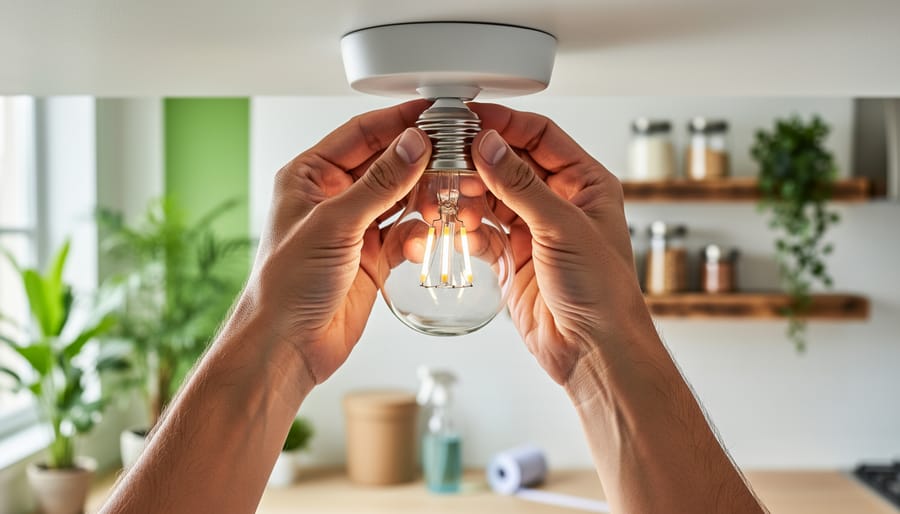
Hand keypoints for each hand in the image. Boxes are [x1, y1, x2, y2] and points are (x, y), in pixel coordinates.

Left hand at [248, 100, 430, 383]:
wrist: (287, 346)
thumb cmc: (285, 285)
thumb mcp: (334, 224)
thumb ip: (379, 183)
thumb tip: (413, 144)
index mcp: (310, 176)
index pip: (362, 133)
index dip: (399, 121)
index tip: (435, 114)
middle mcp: (333, 197)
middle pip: (387, 164)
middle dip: (421, 162)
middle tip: (456, 156)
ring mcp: (355, 227)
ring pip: (402, 198)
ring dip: (427, 199)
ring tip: (451, 197)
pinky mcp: (373, 257)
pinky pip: (406, 233)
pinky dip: (420, 234)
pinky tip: (425, 239)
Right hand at [469, 103, 652, 384]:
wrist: (594, 352)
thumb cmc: (603, 292)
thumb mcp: (561, 228)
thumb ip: (520, 185)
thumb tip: (489, 146)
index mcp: (585, 184)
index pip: (540, 135)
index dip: (504, 123)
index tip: (468, 119)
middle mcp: (560, 203)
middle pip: (510, 165)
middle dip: (477, 162)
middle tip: (445, 158)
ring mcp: (535, 231)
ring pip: (492, 198)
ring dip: (467, 196)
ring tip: (444, 195)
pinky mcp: (514, 259)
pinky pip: (483, 233)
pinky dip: (467, 230)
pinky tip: (456, 231)